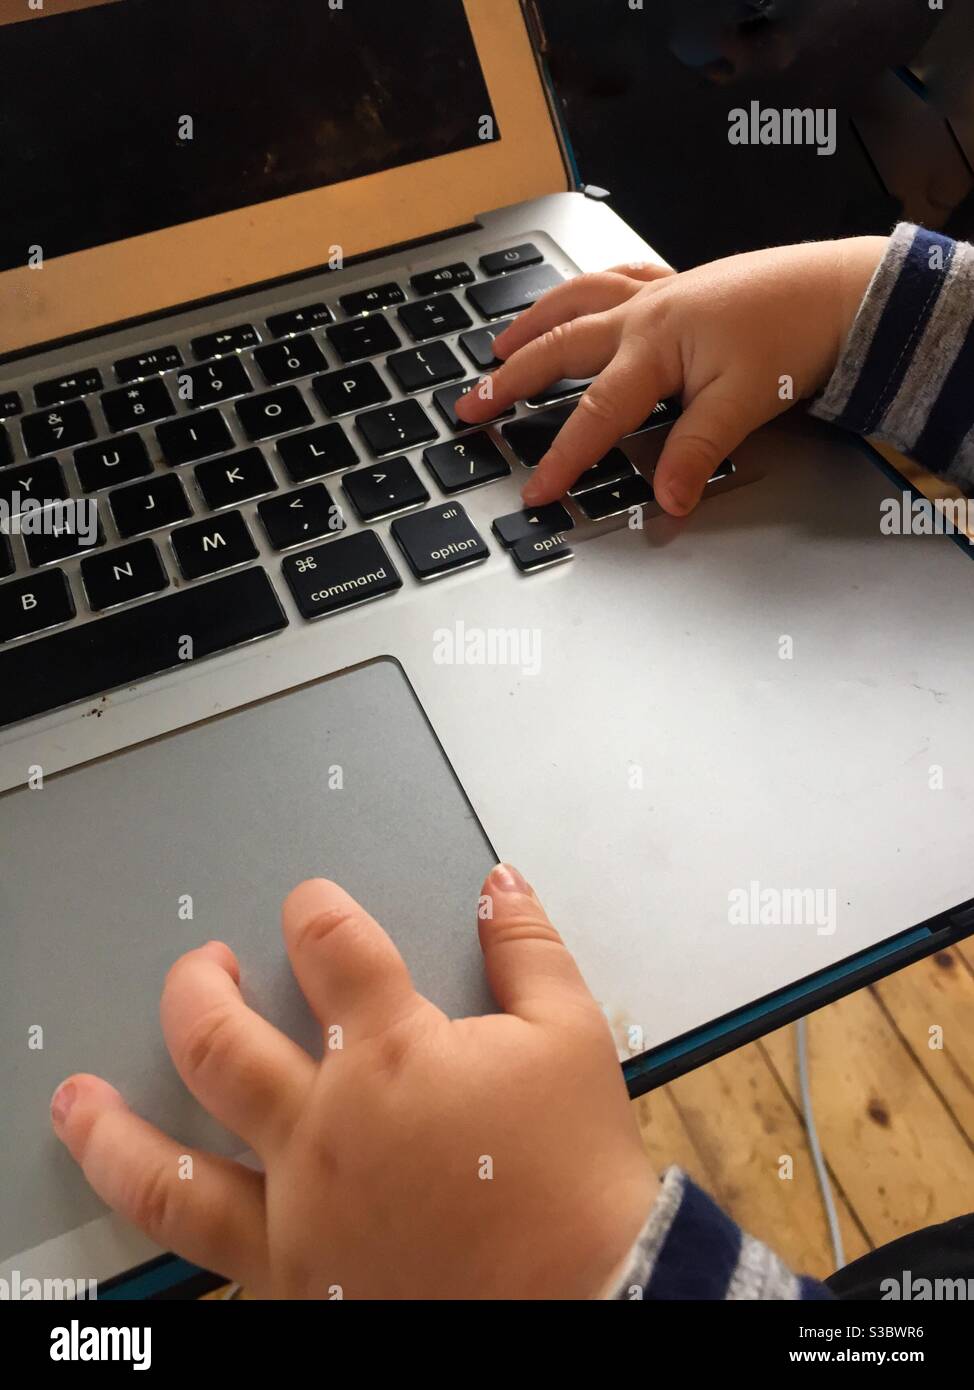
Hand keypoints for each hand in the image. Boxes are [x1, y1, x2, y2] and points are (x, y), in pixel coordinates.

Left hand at [51, 865, 657, 1298]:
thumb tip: (499, 884)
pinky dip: (167, 1228)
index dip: (311, 910)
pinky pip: (209, 1255)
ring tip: (75, 1101)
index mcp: (392, 1054)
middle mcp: (325, 1128)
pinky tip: (154, 1206)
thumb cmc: (574, 1173)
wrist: (590, 1298)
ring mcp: (300, 1212)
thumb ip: (527, 948)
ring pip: (171, 1170)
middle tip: (200, 968)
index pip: (327, 948)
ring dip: (111, 1129)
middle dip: (196, 988)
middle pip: (218, 1039)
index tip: (308, 904)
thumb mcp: (570, 1035)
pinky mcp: (300, 1283)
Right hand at [454, 238, 886, 514]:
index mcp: (655, 344)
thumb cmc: (794, 334)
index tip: (535, 490)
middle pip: (560, 349)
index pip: (595, 413)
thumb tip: (665, 499)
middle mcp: (645, 313)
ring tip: (498, 347)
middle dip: (511, 382)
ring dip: (532, 325)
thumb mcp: (744, 402)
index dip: (562, 457)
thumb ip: (696, 451)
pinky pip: (614, 280)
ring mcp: (657, 294)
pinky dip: (583, 290)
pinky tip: (572, 299)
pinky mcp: (676, 286)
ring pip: (576, 303)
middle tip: (470, 407)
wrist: (837, 290)